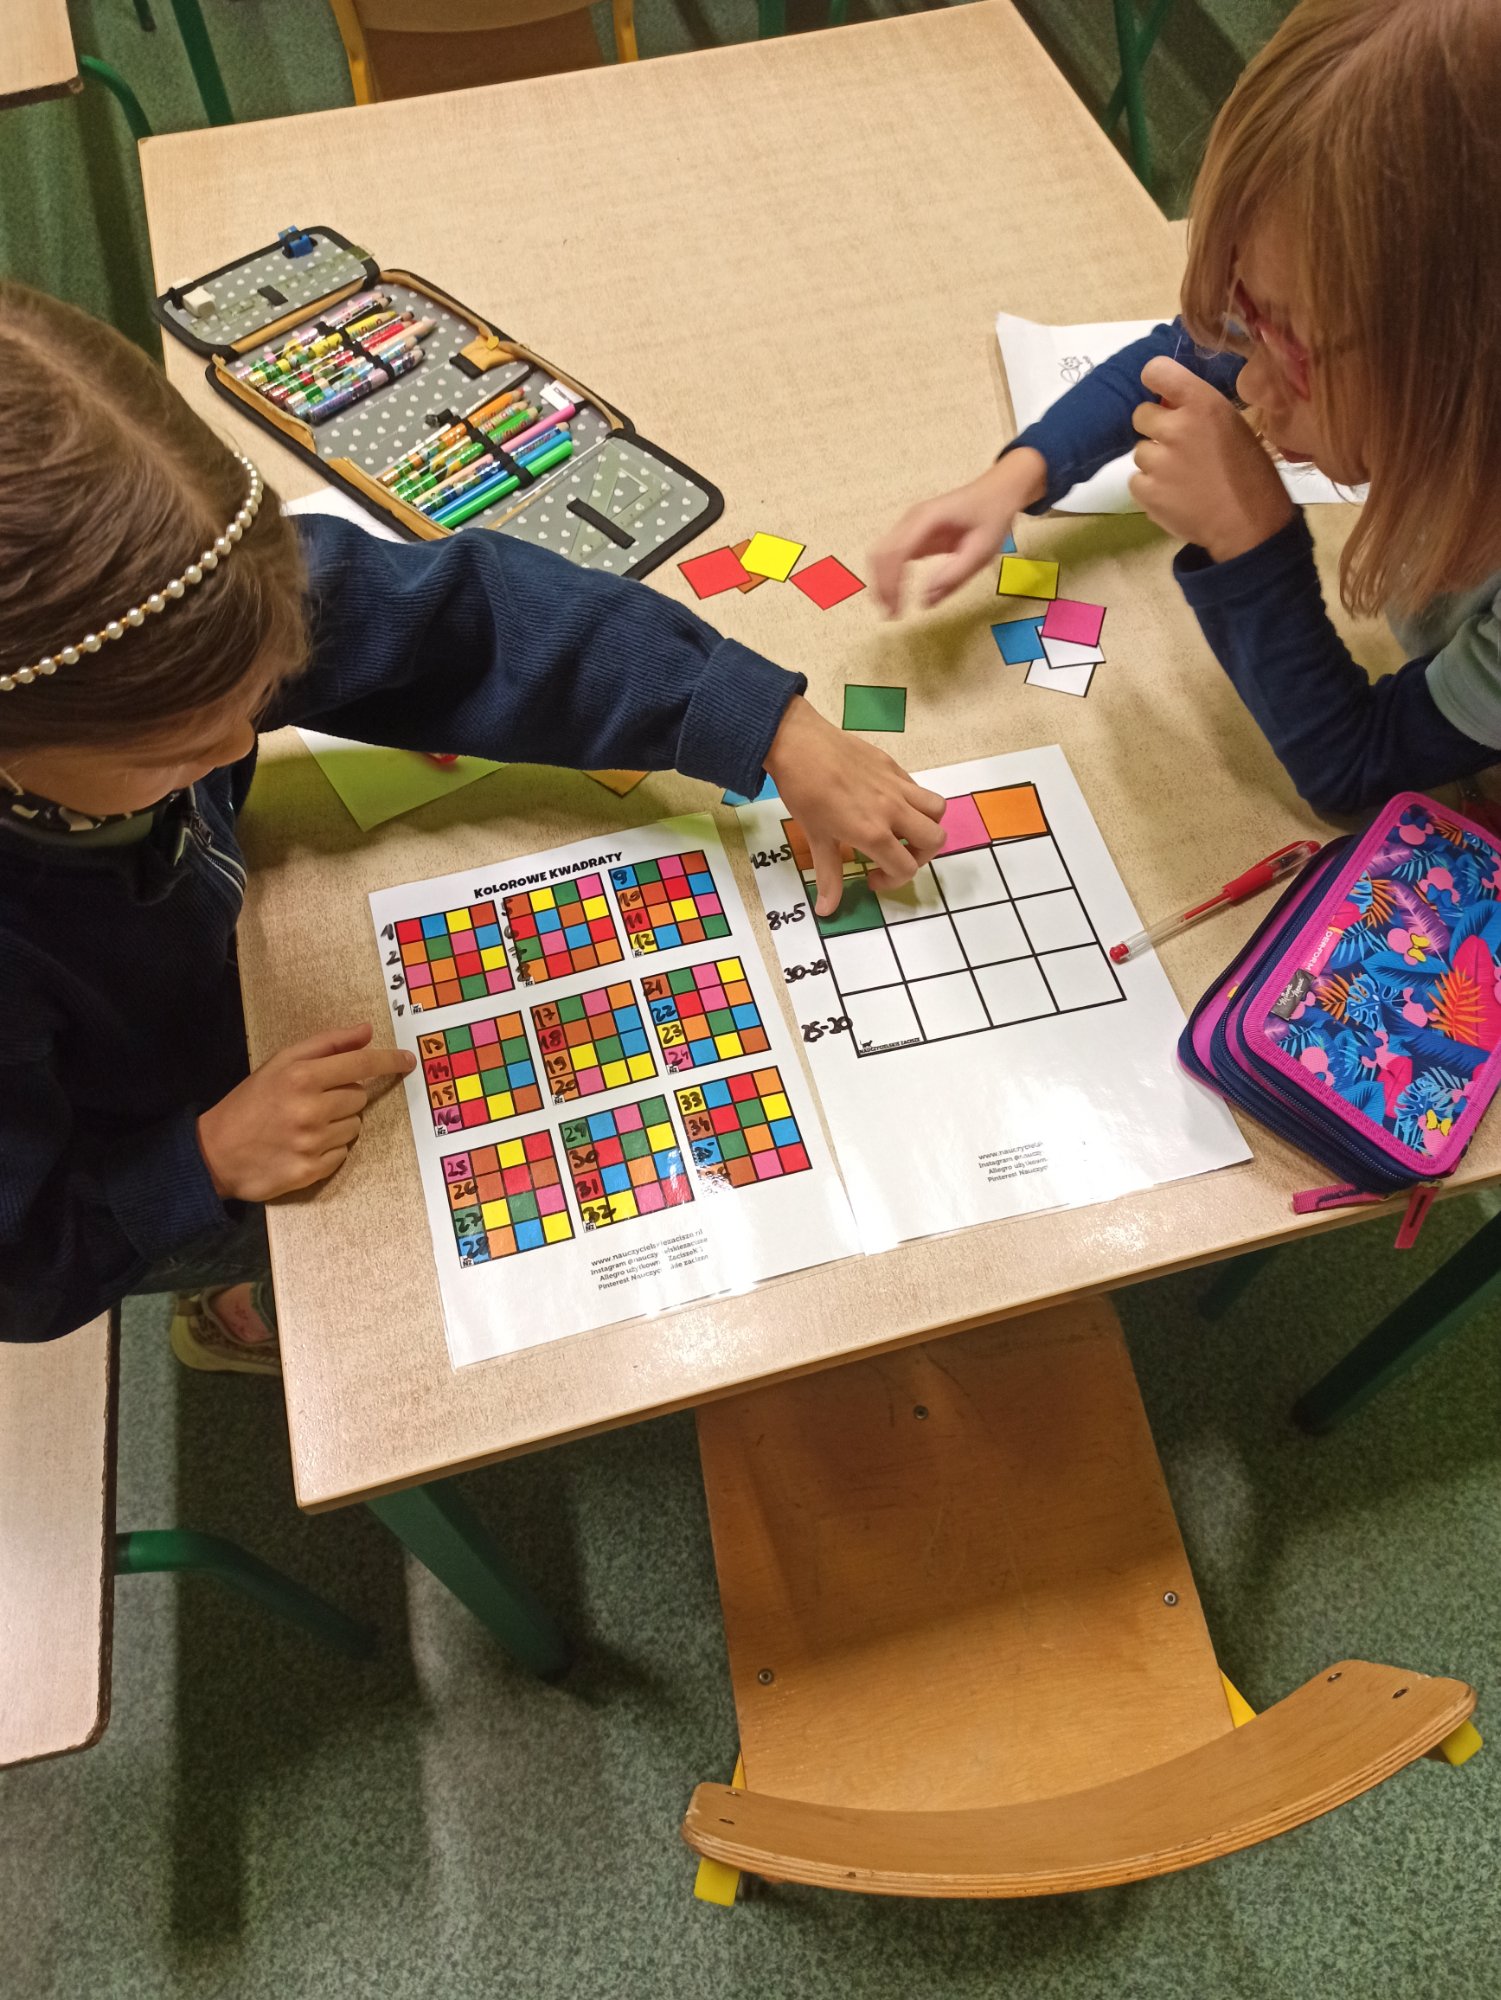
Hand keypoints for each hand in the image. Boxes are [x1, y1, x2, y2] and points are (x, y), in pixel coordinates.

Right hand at [197, 1022, 415, 1202]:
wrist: (215, 1152)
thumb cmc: (250, 1103)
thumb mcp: (280, 1063)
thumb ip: (326, 1044)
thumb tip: (366, 1031)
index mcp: (302, 1077)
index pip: (360, 1064)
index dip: (388, 1061)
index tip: (407, 1060)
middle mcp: (311, 1109)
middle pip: (359, 1098)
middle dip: (344, 1097)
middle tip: (313, 1101)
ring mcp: (312, 1142)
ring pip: (355, 1126)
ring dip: (338, 1123)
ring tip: (306, 1124)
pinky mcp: (311, 1170)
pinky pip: (342, 1153)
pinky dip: (330, 1147)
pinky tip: (304, 1144)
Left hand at [764, 695, 946, 915]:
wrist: (798, 744)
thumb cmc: (804, 793)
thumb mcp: (816, 839)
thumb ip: (828, 877)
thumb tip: (827, 911)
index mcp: (873, 832)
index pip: (906, 868)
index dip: (892, 881)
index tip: (871, 877)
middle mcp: (893, 810)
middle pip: (934, 840)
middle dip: (919, 857)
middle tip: (894, 856)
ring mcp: (896, 786)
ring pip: (937, 810)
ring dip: (926, 826)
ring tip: (902, 830)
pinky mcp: (893, 766)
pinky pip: (917, 789)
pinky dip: (912, 803)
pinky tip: (886, 805)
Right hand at [870, 449, 1046, 615]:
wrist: (997, 491)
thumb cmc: (992, 518)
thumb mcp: (982, 551)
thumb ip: (954, 575)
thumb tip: (925, 601)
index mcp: (928, 519)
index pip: (897, 553)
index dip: (891, 583)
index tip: (896, 610)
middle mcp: (912, 519)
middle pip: (882, 553)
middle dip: (881, 586)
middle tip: (891, 614)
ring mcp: (909, 524)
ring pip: (881, 553)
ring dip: (882, 581)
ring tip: (891, 608)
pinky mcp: (912, 532)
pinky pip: (892, 554)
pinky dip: (890, 575)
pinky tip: (897, 594)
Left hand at [1130, 357, 1293, 561]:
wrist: (1248, 523)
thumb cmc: (1249, 472)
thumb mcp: (1233, 425)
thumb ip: (1199, 410)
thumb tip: (1168, 403)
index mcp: (1203, 404)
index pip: (1157, 370)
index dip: (1154, 380)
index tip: (1161, 394)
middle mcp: (1176, 427)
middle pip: (1140, 415)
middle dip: (1155, 428)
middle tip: (1178, 447)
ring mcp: (1158, 461)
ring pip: (1139, 451)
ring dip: (1154, 462)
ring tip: (1181, 477)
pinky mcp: (1146, 492)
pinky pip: (1136, 480)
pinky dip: (1150, 488)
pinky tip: (1174, 495)